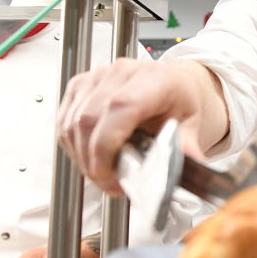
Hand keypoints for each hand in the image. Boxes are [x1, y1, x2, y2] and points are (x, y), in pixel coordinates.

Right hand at [56, 58, 217, 195]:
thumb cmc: (178, 100)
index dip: (107, 144)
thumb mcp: (192, 124)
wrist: (171, 82)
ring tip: (105, 176)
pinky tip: (91, 160)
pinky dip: (74, 148)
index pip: (120, 107)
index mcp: (153, 79)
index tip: (110, 173)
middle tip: (111, 184)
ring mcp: (96, 78)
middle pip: (89, 119)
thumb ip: (187, 147)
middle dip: (95, 161)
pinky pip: (64, 123)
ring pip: (72, 125)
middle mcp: (121, 73)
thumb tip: (191, 167)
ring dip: (83, 159)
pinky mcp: (79, 87)